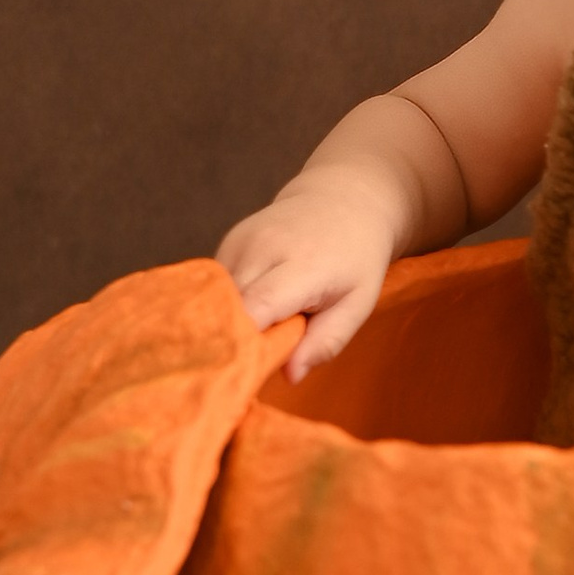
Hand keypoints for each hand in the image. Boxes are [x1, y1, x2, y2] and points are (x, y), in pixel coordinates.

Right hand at [215, 174, 400, 374]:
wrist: (344, 198)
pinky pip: (215, 287)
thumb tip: (290, 375)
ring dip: (227, 324)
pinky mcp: (227, 242)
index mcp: (303, 265)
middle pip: (228, 308)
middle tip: (246, 369)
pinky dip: (226, 306)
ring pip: (215, 299)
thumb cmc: (356, 259)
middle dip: (231, 342)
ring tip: (255, 338)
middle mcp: (264, 248)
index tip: (242, 376)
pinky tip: (250, 312)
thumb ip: (326, 341)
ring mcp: (241, 241)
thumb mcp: (358, 303)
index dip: (243, 344)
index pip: (256, 309)